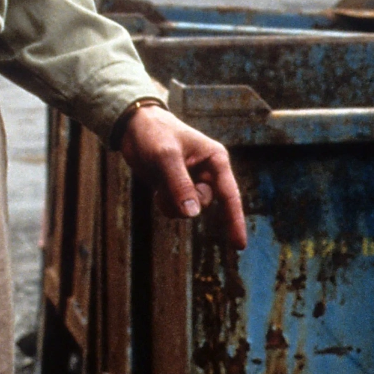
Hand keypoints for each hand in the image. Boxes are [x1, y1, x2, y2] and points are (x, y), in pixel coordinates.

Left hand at [120, 104, 248, 248]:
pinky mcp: (179, 189)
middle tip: (167, 180)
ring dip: (172, 204)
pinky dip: (166, 205)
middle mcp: (209, 172)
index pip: (229, 195)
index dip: (235, 221)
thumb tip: (193, 214)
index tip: (239, 246)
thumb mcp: (165, 156)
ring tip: (160, 183)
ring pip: (189, 210)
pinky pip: (177, 209)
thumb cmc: (154, 134)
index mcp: (216, 159)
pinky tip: (157, 189)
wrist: (134, 127)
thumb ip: (180, 185)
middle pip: (204, 204)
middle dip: (185, 200)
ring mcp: (194, 182)